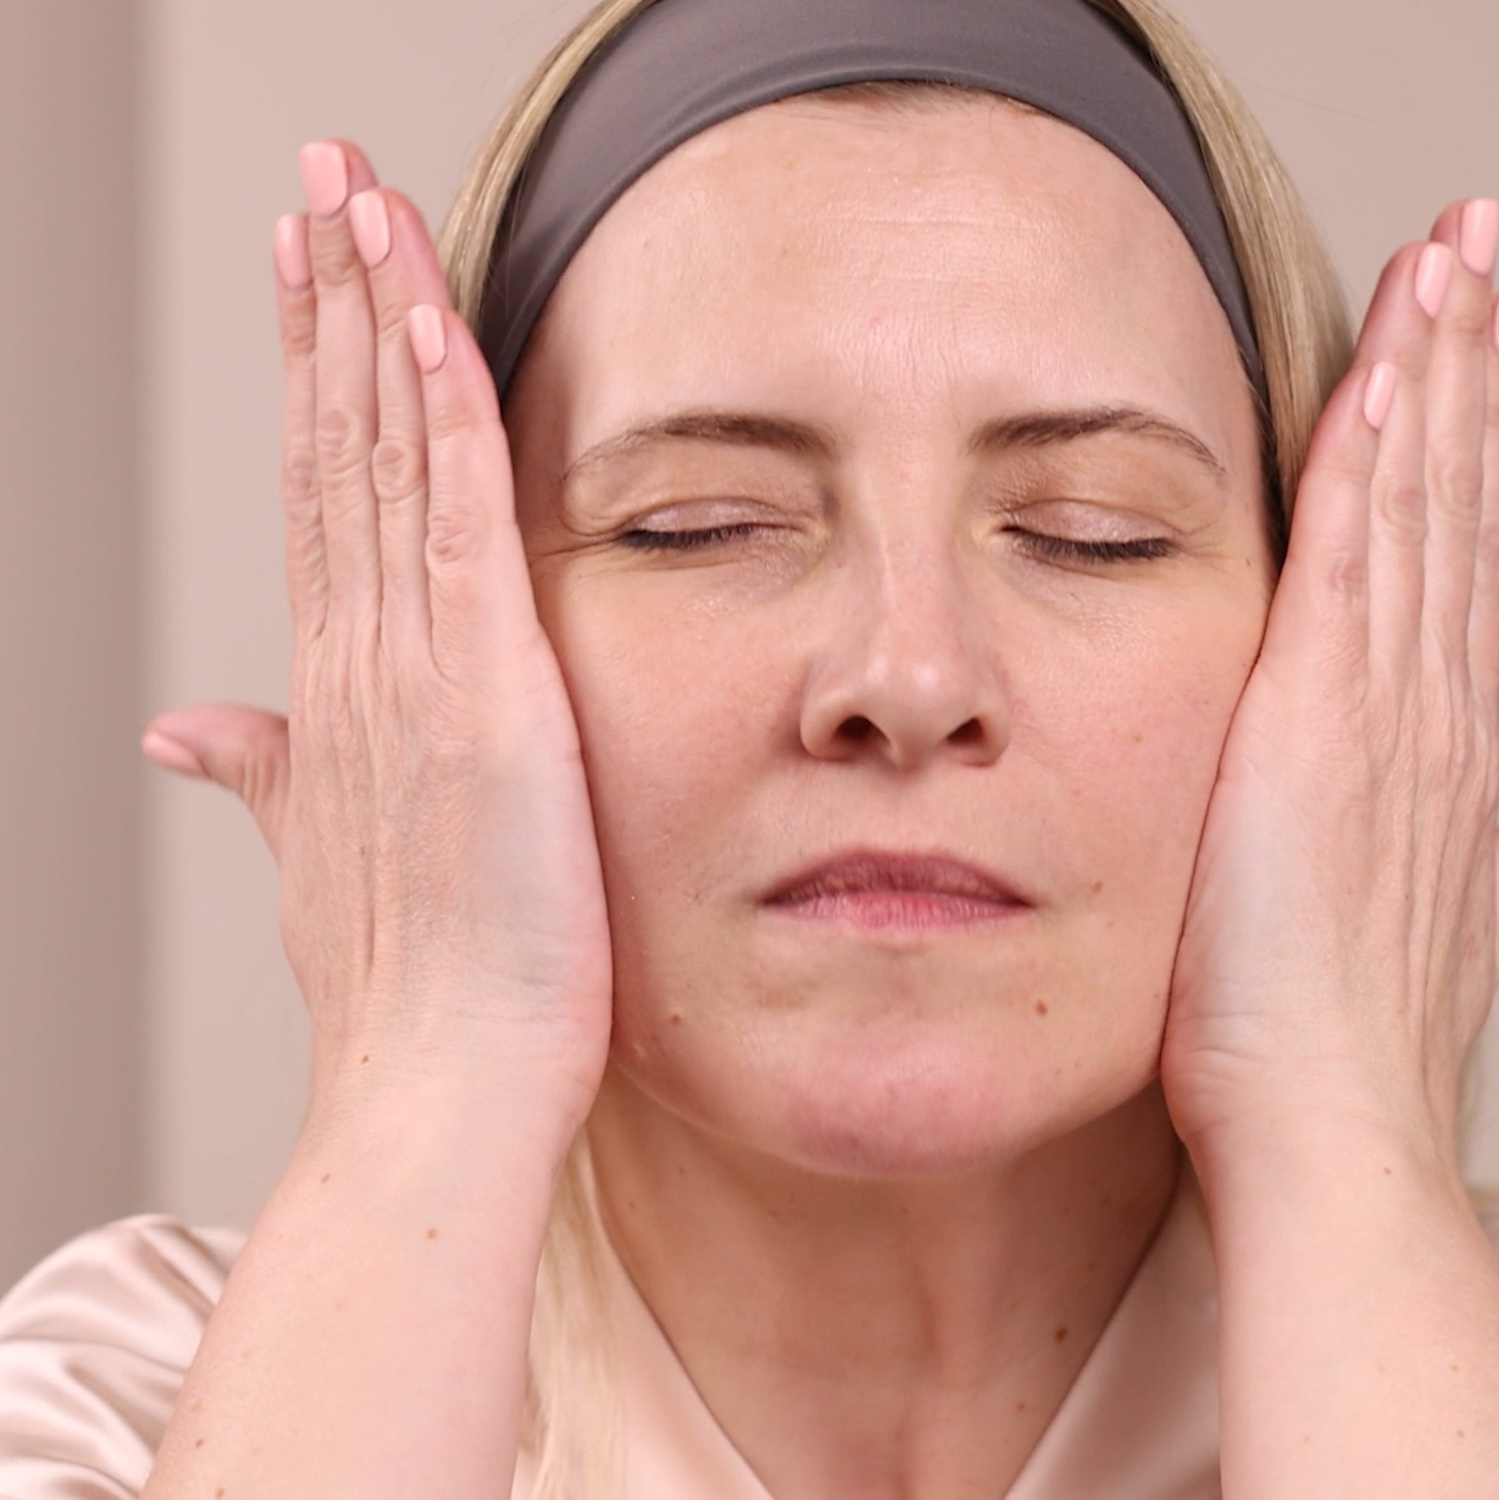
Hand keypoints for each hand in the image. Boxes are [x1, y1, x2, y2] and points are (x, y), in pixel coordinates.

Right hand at [140, 141, 612, 1130]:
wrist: (436, 1083)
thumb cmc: (402, 982)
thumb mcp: (317, 852)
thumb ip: (261, 771)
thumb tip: (185, 729)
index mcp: (338, 686)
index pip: (319, 496)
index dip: (310, 377)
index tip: (307, 278)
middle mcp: (358, 657)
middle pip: (335, 447)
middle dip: (327, 307)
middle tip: (318, 186)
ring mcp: (412, 666)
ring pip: (384, 456)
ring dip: (372, 320)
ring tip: (357, 204)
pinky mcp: (484, 688)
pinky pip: (458, 518)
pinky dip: (443, 414)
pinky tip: (433, 320)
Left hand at [1161, 198, 1498, 1169]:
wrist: (1324, 1116)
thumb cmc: (1307, 1031)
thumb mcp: (1342, 894)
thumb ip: (1335, 807)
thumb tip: (1312, 777)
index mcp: (1433, 743)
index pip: (1448, 554)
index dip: (1461, 438)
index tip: (1458, 339)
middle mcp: (1437, 705)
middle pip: (1456, 501)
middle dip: (1470, 365)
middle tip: (1481, 243)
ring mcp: (1394, 709)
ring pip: (1422, 505)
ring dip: (1440, 374)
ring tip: (1456, 255)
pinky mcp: (1325, 724)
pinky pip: (1353, 559)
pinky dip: (1376, 461)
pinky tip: (1387, 370)